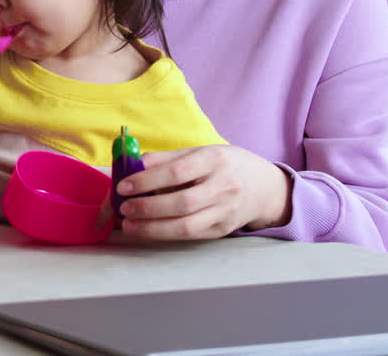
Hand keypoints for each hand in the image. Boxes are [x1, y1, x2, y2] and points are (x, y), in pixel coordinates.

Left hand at [114, 145, 292, 240]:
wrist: (263, 186)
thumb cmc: (224, 165)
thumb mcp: (200, 152)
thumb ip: (166, 158)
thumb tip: (132, 163)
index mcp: (215, 160)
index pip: (177, 172)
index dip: (148, 180)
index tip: (124, 186)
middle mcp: (223, 187)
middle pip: (182, 203)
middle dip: (148, 208)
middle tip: (124, 208)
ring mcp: (225, 212)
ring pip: (186, 226)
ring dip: (153, 228)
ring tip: (129, 225)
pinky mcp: (222, 230)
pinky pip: (190, 236)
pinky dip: (165, 235)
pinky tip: (146, 230)